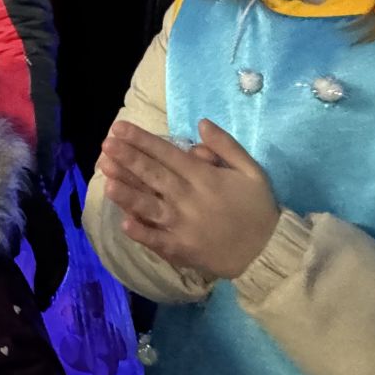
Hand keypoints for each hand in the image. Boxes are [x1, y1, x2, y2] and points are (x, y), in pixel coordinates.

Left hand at [97, 119, 280, 279]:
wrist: (268, 251)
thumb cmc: (258, 208)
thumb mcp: (251, 170)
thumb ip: (226, 145)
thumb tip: (201, 122)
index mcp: (204, 178)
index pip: (167, 154)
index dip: (142, 140)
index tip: (119, 128)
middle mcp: (189, 199)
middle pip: (153, 176)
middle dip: (128, 159)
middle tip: (106, 145)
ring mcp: (183, 226)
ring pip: (150, 207)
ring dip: (128, 193)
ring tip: (107, 179)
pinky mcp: (182, 249)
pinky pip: (157, 241)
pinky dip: (142, 233)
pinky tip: (124, 223)